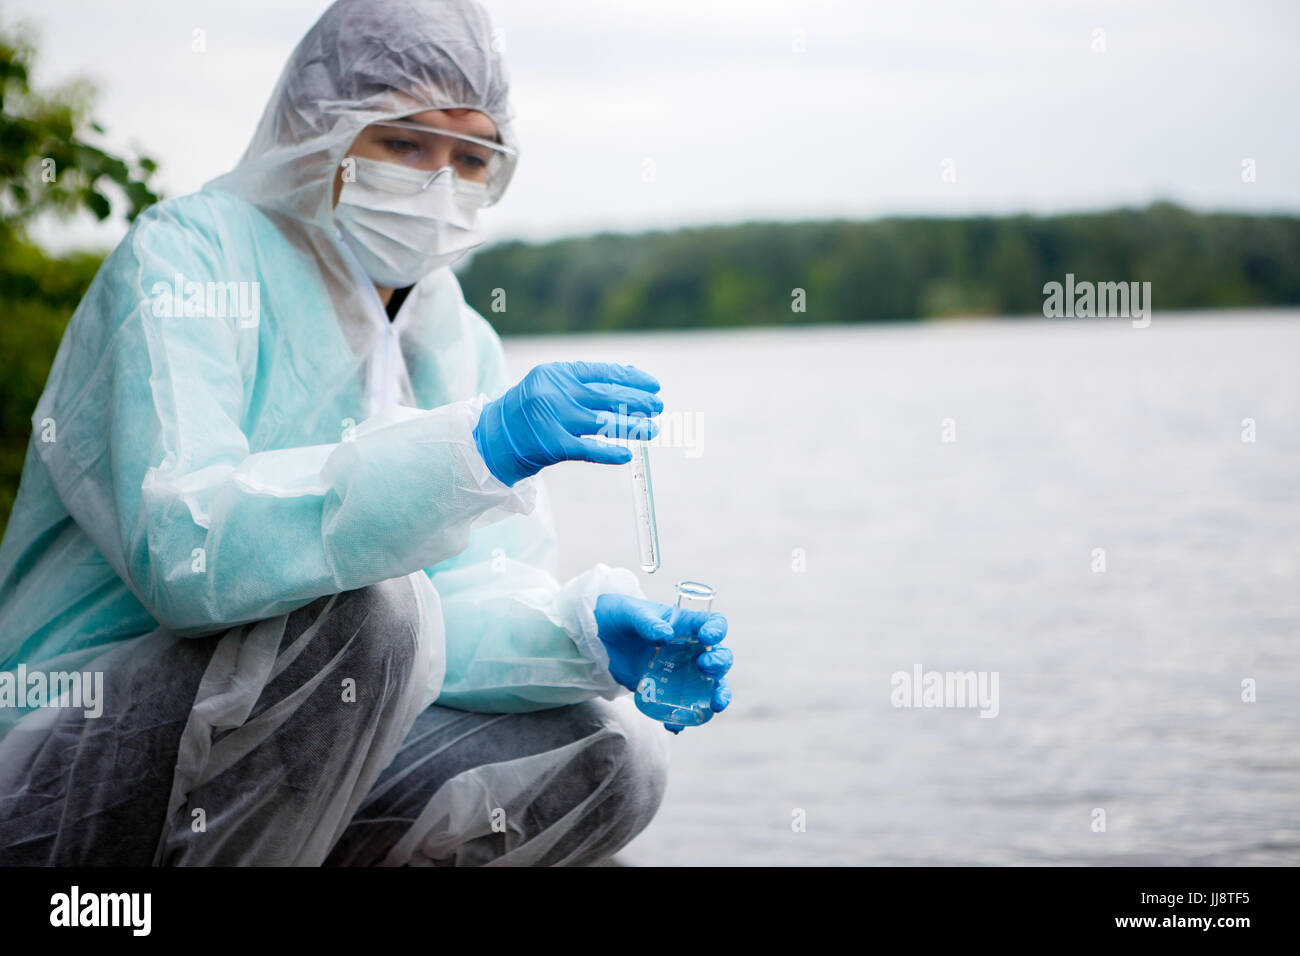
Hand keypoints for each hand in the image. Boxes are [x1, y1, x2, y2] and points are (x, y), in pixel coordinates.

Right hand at [473, 361, 661, 485]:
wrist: (491, 439)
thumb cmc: (527, 413)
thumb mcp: (549, 388)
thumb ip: (581, 386)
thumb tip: (627, 389)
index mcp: (555, 373)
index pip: (601, 372)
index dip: (630, 379)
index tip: (653, 385)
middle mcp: (554, 392)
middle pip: (606, 396)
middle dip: (637, 401)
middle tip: (658, 406)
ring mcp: (552, 419)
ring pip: (603, 423)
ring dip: (632, 426)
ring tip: (653, 429)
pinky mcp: (551, 445)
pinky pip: (588, 449)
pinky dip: (609, 452)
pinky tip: (627, 454)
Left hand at [594, 593, 732, 732]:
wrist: (595, 638)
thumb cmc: (617, 616)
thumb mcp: (629, 612)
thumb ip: (646, 621)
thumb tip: (665, 636)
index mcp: (684, 624)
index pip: (712, 624)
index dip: (717, 630)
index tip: (707, 638)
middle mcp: (688, 649)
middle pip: (718, 656)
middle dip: (720, 664)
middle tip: (705, 667)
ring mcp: (679, 671)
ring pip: (709, 685)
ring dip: (717, 694)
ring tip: (715, 705)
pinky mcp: (664, 689)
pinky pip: (681, 706)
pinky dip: (682, 718)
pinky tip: (675, 725)